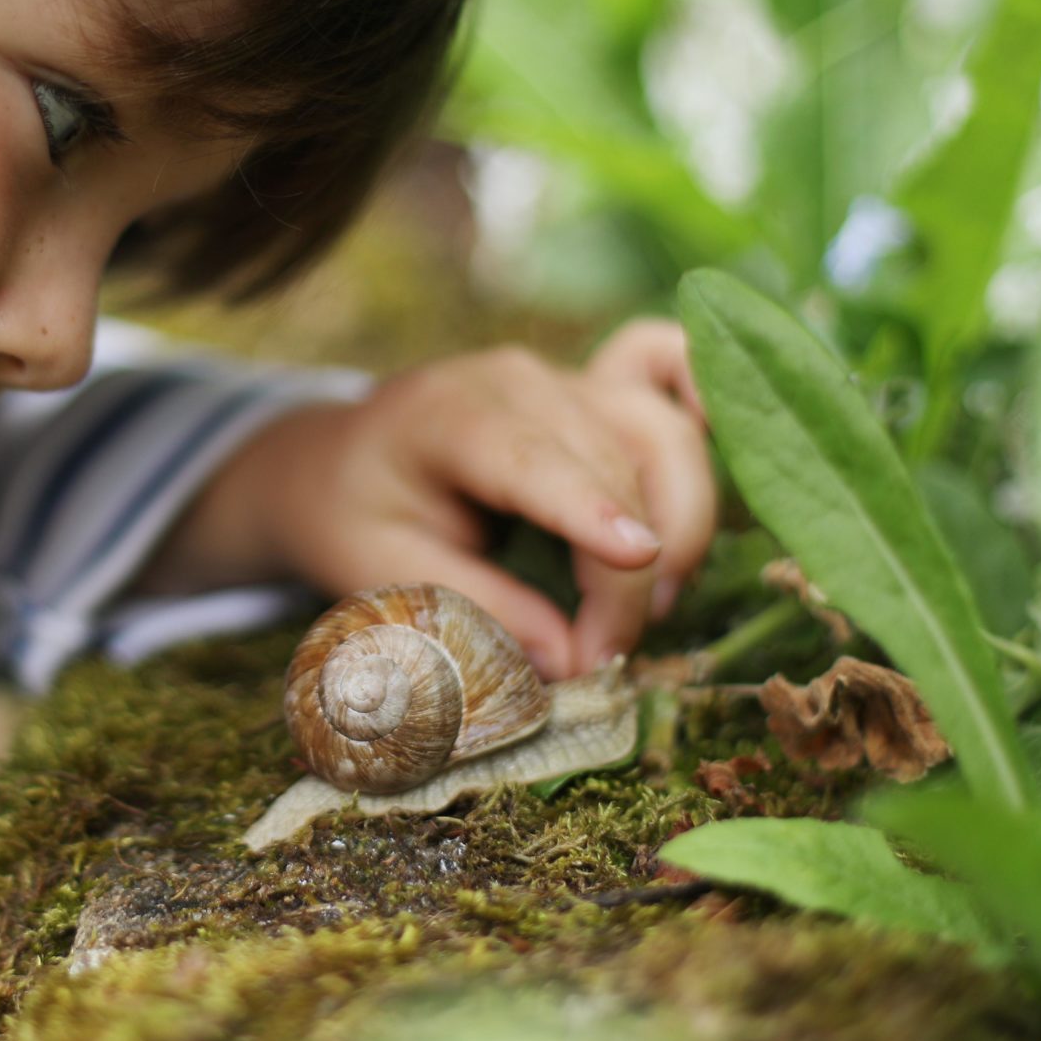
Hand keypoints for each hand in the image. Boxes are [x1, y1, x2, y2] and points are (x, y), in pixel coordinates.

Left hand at [147, 320, 716, 676]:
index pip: (535, 459)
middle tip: (599, 661)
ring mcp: (566, 377)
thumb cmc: (351, 514)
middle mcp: (520, 381)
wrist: (334, 461)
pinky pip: (672, 376)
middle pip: (616, 461)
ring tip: (642, 614)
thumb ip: (475, 610)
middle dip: (630, 573)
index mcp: (447, 413)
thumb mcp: (381, 573)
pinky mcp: (597, 390)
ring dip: (680, 527)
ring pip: (664, 433)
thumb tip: (571, 664)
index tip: (641, 562)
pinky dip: (706, 414)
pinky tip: (706, 482)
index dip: (593, 509)